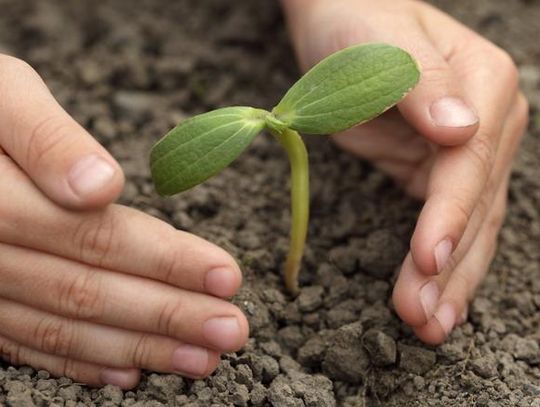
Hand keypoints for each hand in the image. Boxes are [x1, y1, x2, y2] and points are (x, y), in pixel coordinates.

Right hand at [0, 55, 247, 387]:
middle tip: (232, 331)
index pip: (96, 238)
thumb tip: (98, 186)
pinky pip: (30, 341)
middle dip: (168, 316)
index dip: (165, 261)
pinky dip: (82, 359)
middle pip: (88, 292)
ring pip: (65, 326)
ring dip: (139, 347)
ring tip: (202, 359)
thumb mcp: (6, 96)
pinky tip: (130, 371)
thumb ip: (47, 140)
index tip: (226, 276)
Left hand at [282, 0, 527, 342]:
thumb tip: (463, 129)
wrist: (342, 18)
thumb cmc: (358, 22)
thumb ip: (421, 84)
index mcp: (483, 86)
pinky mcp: (434, 169)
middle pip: (475, 206)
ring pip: (467, 226)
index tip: (427, 261)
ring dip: (450, 280)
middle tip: (423, 319)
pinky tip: (430, 297)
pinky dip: (437, 262)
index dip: (449, 216)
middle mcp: (485, 122)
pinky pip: (444, 222)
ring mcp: (464, 150)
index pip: (468, 165)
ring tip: (429, 327)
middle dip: (450, 266)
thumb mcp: (381, 44)